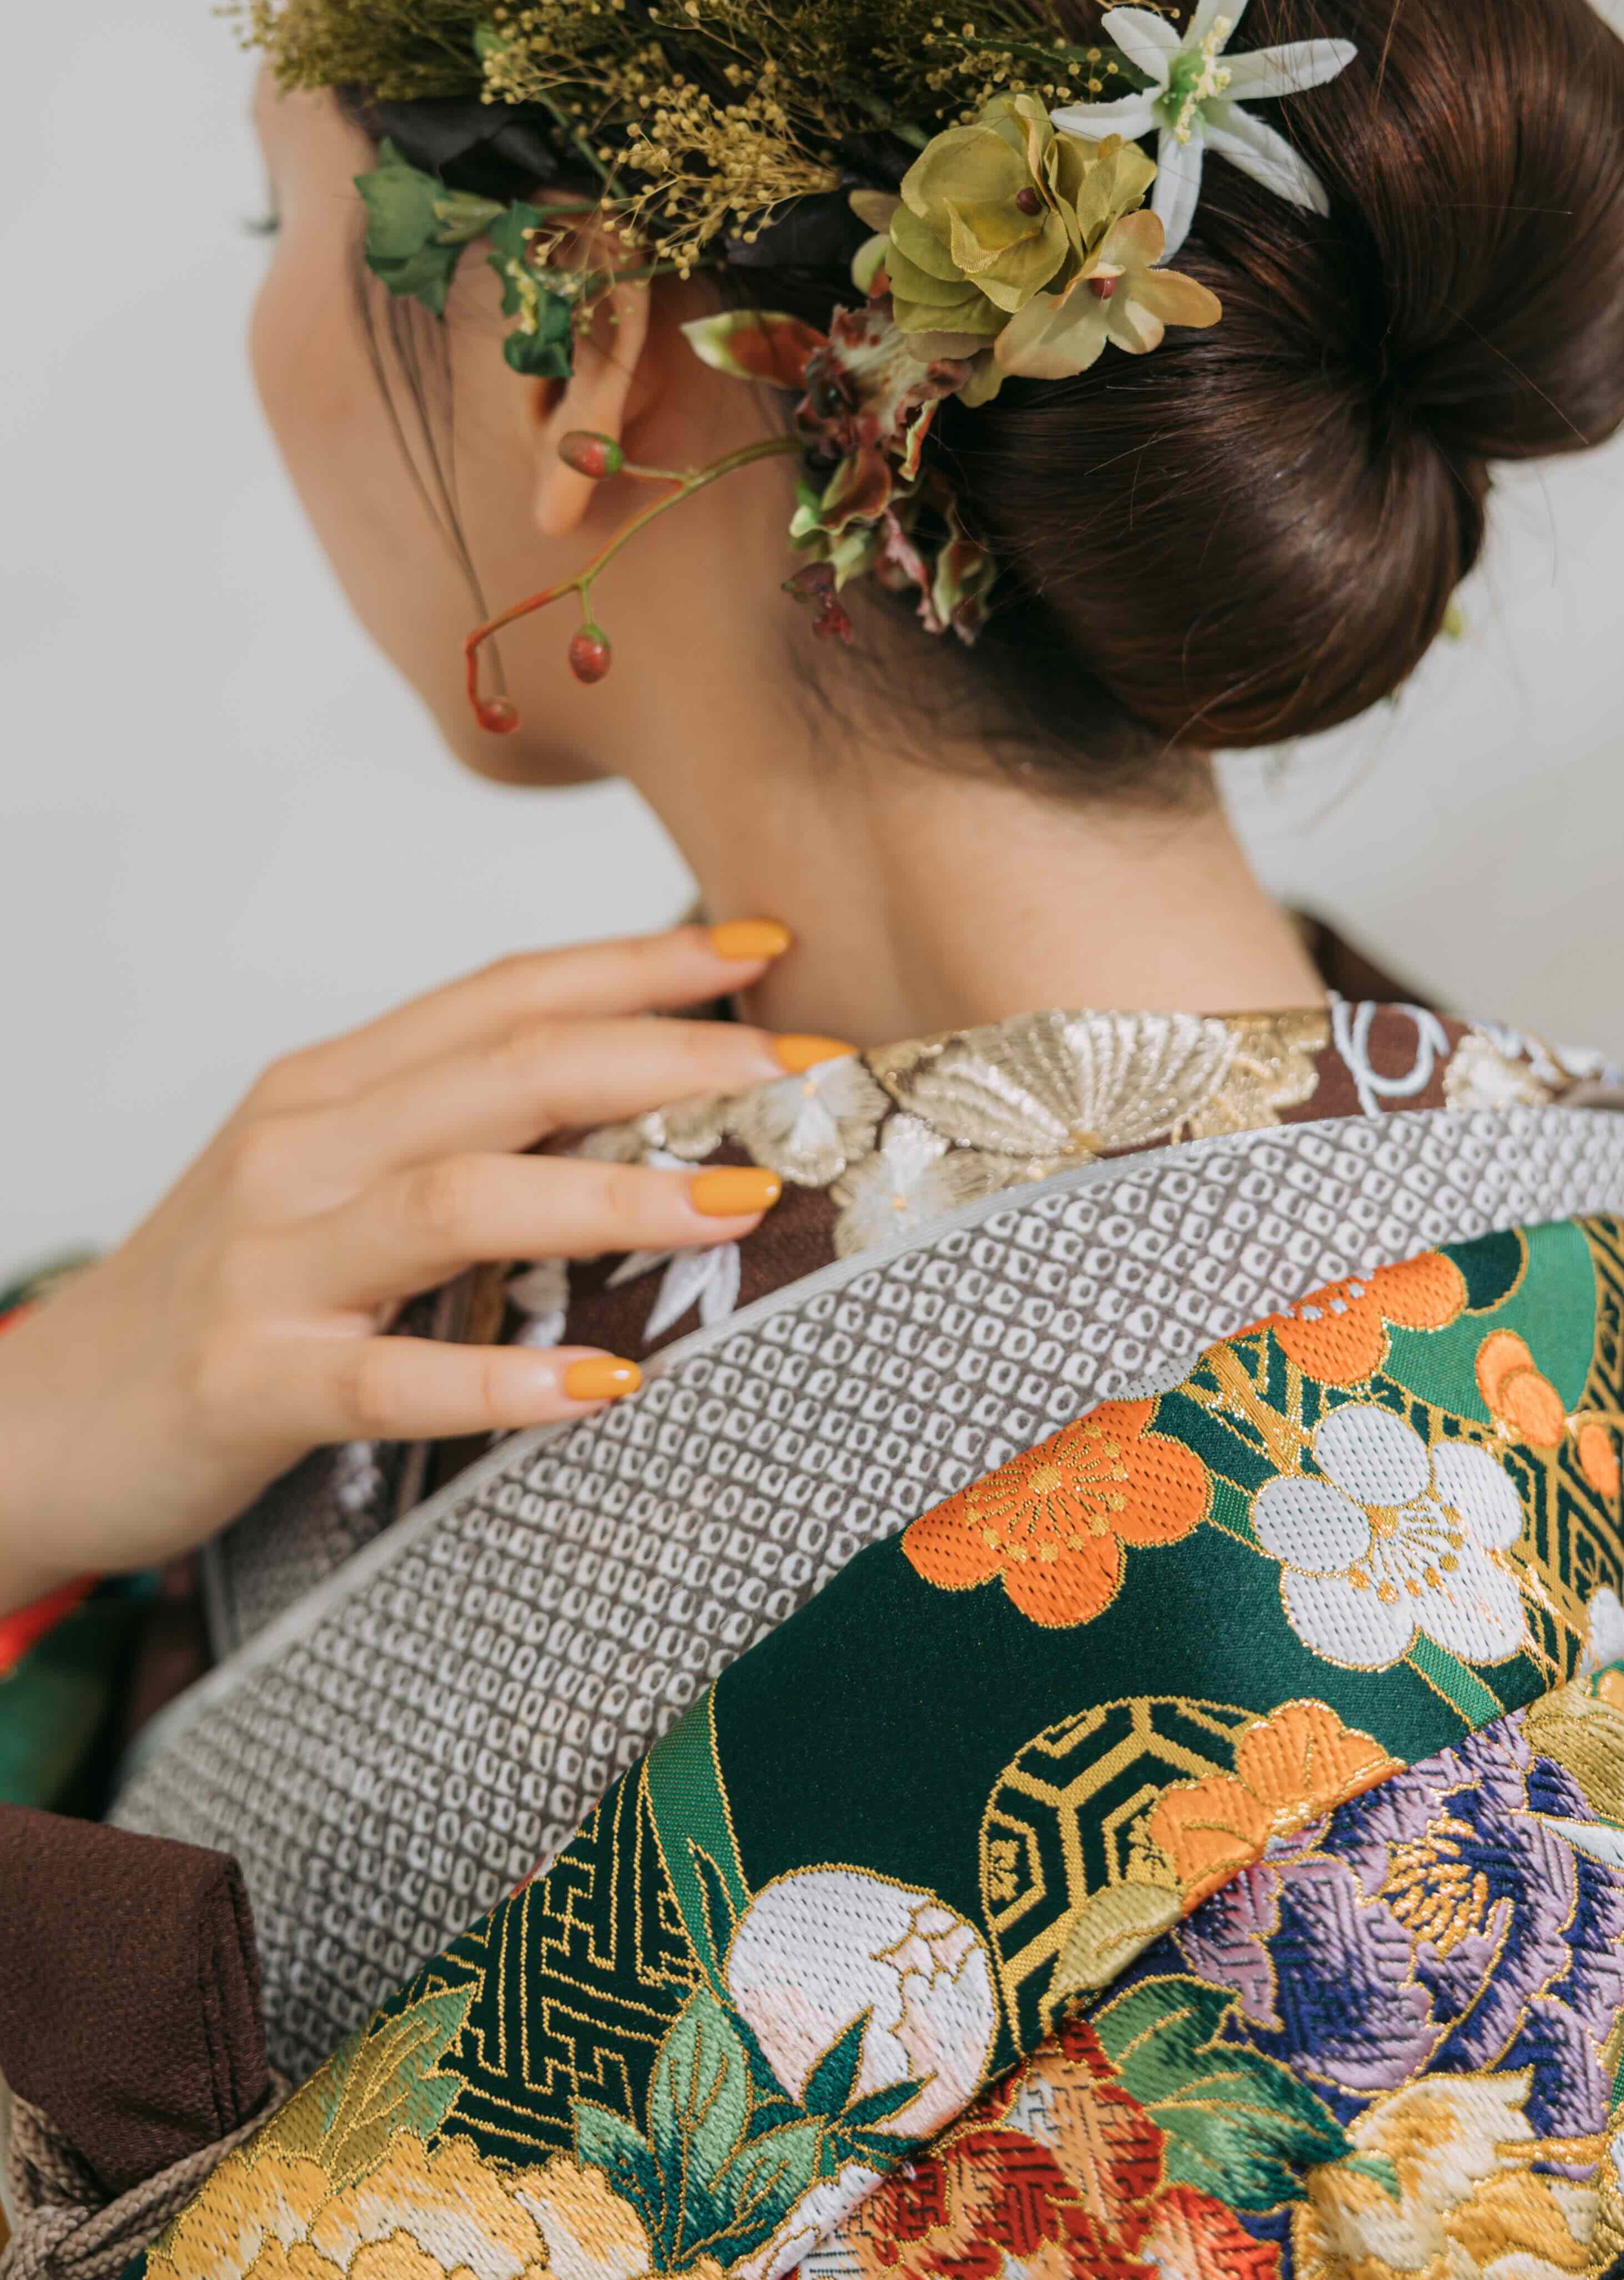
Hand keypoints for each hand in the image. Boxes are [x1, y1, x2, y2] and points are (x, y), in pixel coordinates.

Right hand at [0, 922, 824, 1615]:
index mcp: (334, 1086)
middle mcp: (303, 1149)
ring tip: (739, 1200)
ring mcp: (272, 1266)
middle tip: (798, 1073)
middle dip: (670, 1060)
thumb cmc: (224, 1297)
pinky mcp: (251, 1386)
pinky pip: (391, 1380)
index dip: (641, 963)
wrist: (38, 1423)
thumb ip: (454, 1126)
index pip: (508, 992)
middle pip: (510, 1070)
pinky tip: (605, 1389)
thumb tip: (638, 1091)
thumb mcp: (329, 1179)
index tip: (767, 949)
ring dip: (612, 1194)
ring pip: (459, 1198)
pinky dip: (503, 1380)